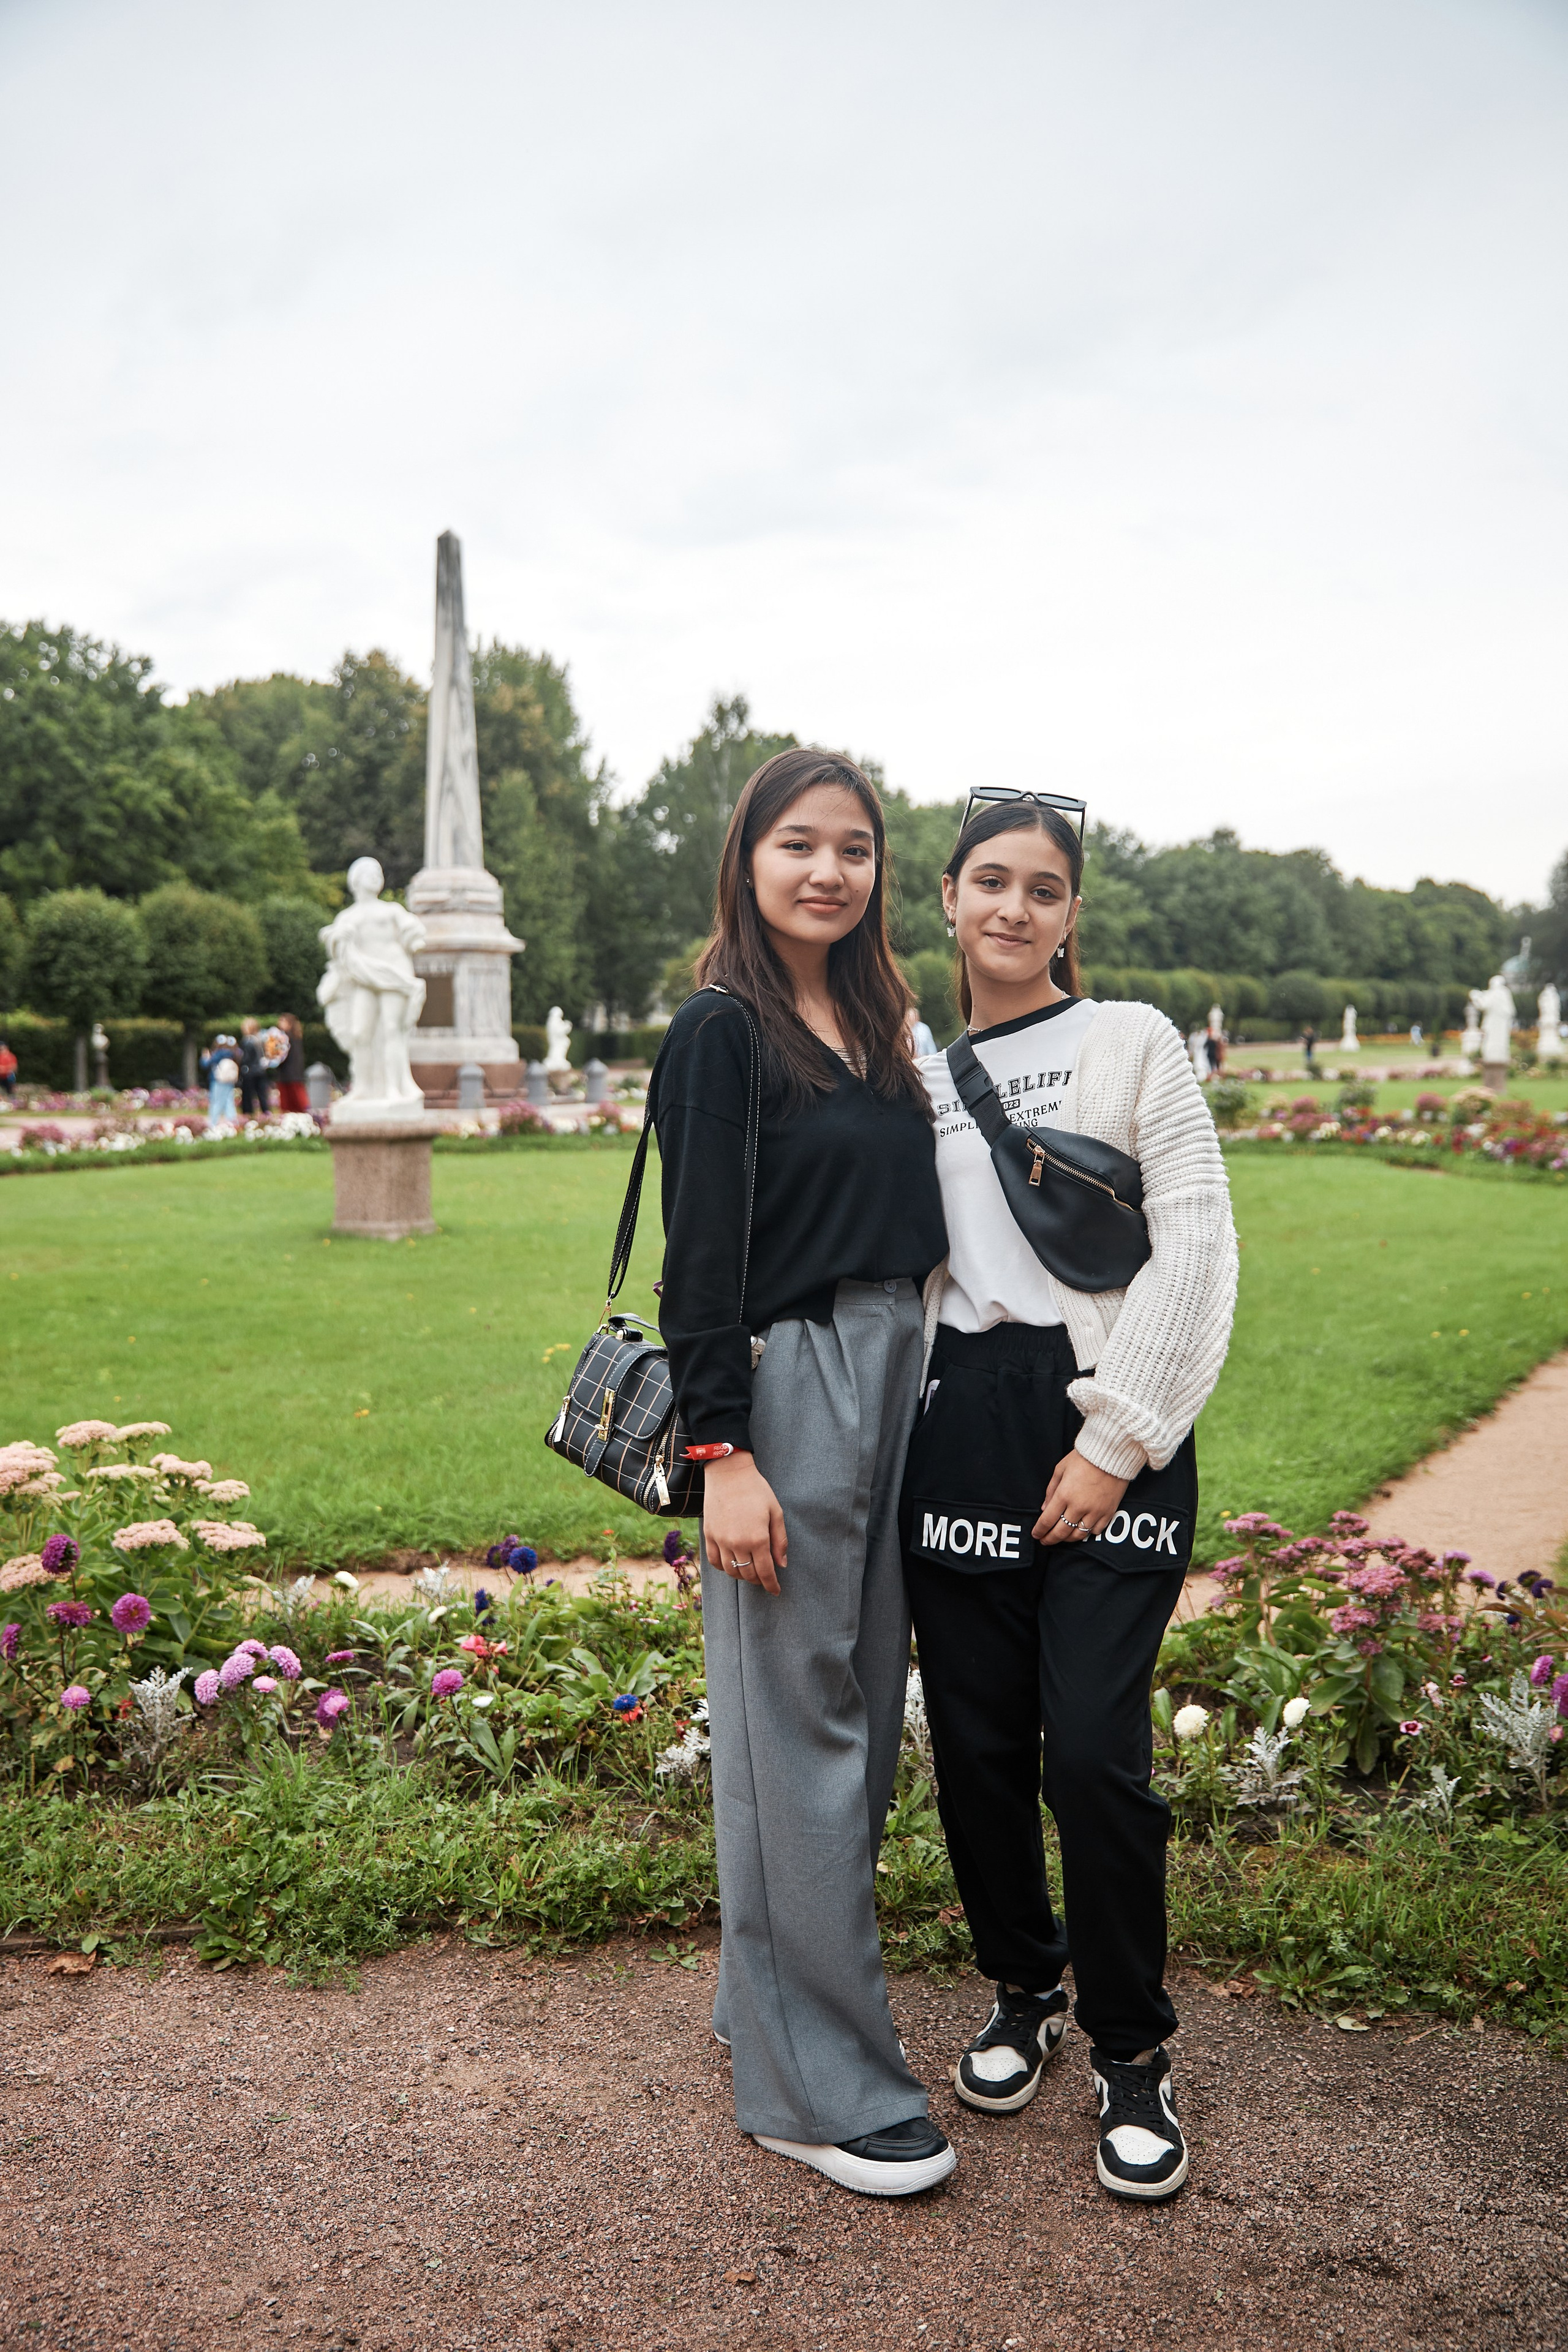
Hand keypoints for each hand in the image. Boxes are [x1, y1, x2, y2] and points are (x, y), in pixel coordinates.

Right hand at [701, 1452, 786, 1593]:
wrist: (728, 1473)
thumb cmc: (756, 1490)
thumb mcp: (775, 1512)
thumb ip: (780, 1540)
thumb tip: (781, 1564)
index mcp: (758, 1538)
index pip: (765, 1572)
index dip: (771, 1585)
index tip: (776, 1591)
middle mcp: (738, 1543)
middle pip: (748, 1574)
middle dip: (759, 1580)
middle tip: (765, 1578)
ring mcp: (720, 1540)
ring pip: (731, 1571)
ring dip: (742, 1575)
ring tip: (749, 1571)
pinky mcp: (709, 1535)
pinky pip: (714, 1561)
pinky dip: (724, 1568)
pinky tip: (731, 1564)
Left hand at [1034, 1450, 1129, 1546]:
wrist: (1111, 1454)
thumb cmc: (1084, 1458)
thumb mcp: (1060, 1469)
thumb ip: (1051, 1490)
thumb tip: (1044, 1509)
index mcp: (1064, 1494)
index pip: (1047, 1520)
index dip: (1040, 1530)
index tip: (1036, 1534)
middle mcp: (1078, 1506)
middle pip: (1061, 1532)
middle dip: (1050, 1539)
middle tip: (1045, 1541)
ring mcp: (1094, 1511)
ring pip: (1078, 1535)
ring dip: (1067, 1539)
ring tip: (1062, 1537)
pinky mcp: (1108, 1512)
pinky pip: (1096, 1531)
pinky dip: (1087, 1533)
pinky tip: (1081, 1529)